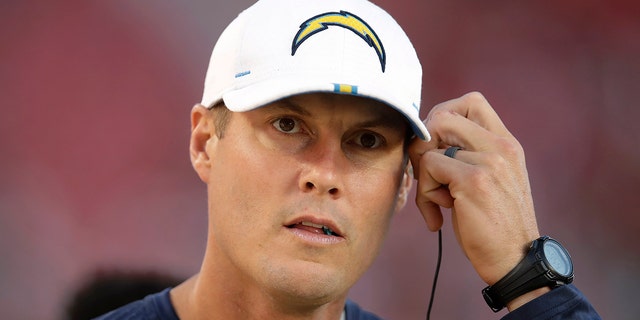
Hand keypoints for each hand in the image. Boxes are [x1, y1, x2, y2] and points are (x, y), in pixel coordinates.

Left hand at [408, 92, 539, 285]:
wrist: (515, 260)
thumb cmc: (495, 224)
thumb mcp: (490, 180)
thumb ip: (469, 155)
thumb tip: (427, 139)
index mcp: (506, 143)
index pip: (471, 102)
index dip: (442, 117)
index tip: (436, 147)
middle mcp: (501, 146)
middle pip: (443, 115)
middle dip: (423, 143)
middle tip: (428, 173)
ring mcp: (489, 160)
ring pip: (430, 145)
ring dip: (423, 175)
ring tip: (438, 200)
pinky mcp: (474, 180)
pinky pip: (429, 167)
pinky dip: (425, 194)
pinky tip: (440, 215)